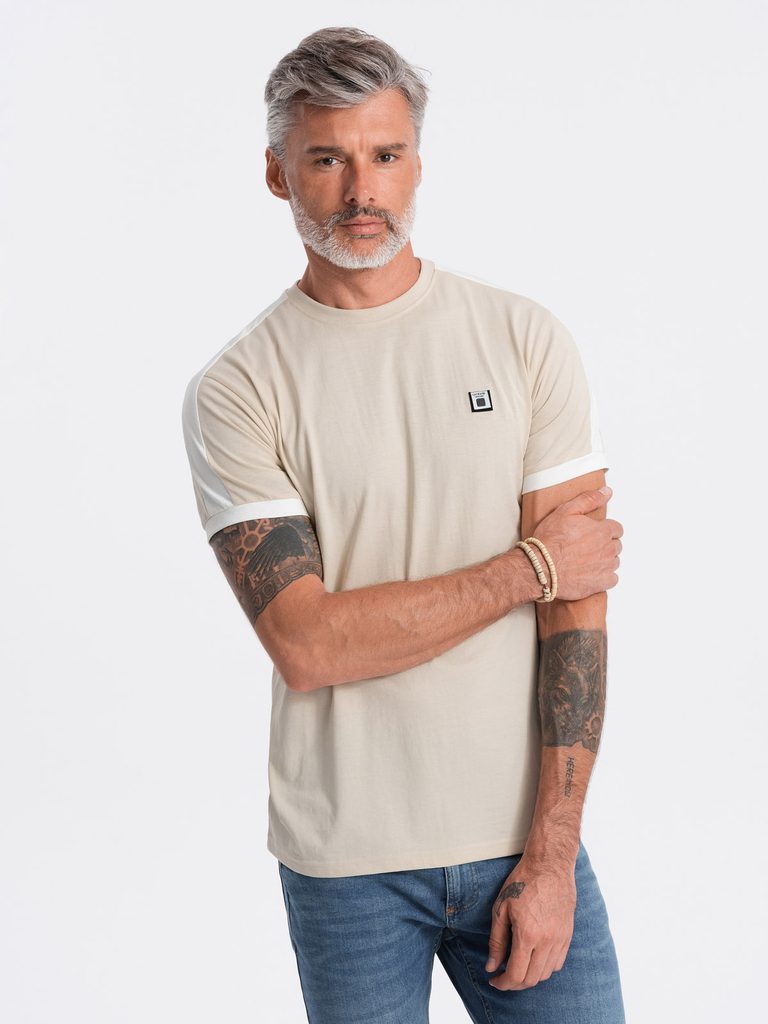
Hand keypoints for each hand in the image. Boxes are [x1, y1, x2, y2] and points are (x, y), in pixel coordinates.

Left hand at [485, 854, 576, 990]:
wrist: (549, 865)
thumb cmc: (522, 882)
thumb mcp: (501, 909)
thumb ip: (496, 941)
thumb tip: (492, 967)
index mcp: (528, 935)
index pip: (516, 975)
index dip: (503, 984)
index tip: (494, 980)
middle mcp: (547, 941)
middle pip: (532, 980)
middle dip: (515, 983)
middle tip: (503, 975)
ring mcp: (560, 939)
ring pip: (546, 974)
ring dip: (530, 976)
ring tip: (517, 966)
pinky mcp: (568, 935)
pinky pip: (558, 963)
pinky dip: (544, 967)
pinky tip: (534, 957)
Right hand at [531, 486, 622, 601]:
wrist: (541, 567)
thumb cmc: (550, 540)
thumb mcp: (566, 511)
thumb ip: (589, 500)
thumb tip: (606, 492)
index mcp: (602, 530)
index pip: (616, 528)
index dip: (605, 530)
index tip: (594, 533)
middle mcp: (607, 548)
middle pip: (616, 545)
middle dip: (605, 545)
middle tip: (587, 547)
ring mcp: (605, 567)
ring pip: (614, 562)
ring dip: (604, 560)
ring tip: (586, 560)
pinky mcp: (601, 583)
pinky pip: (612, 579)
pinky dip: (604, 577)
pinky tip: (591, 574)